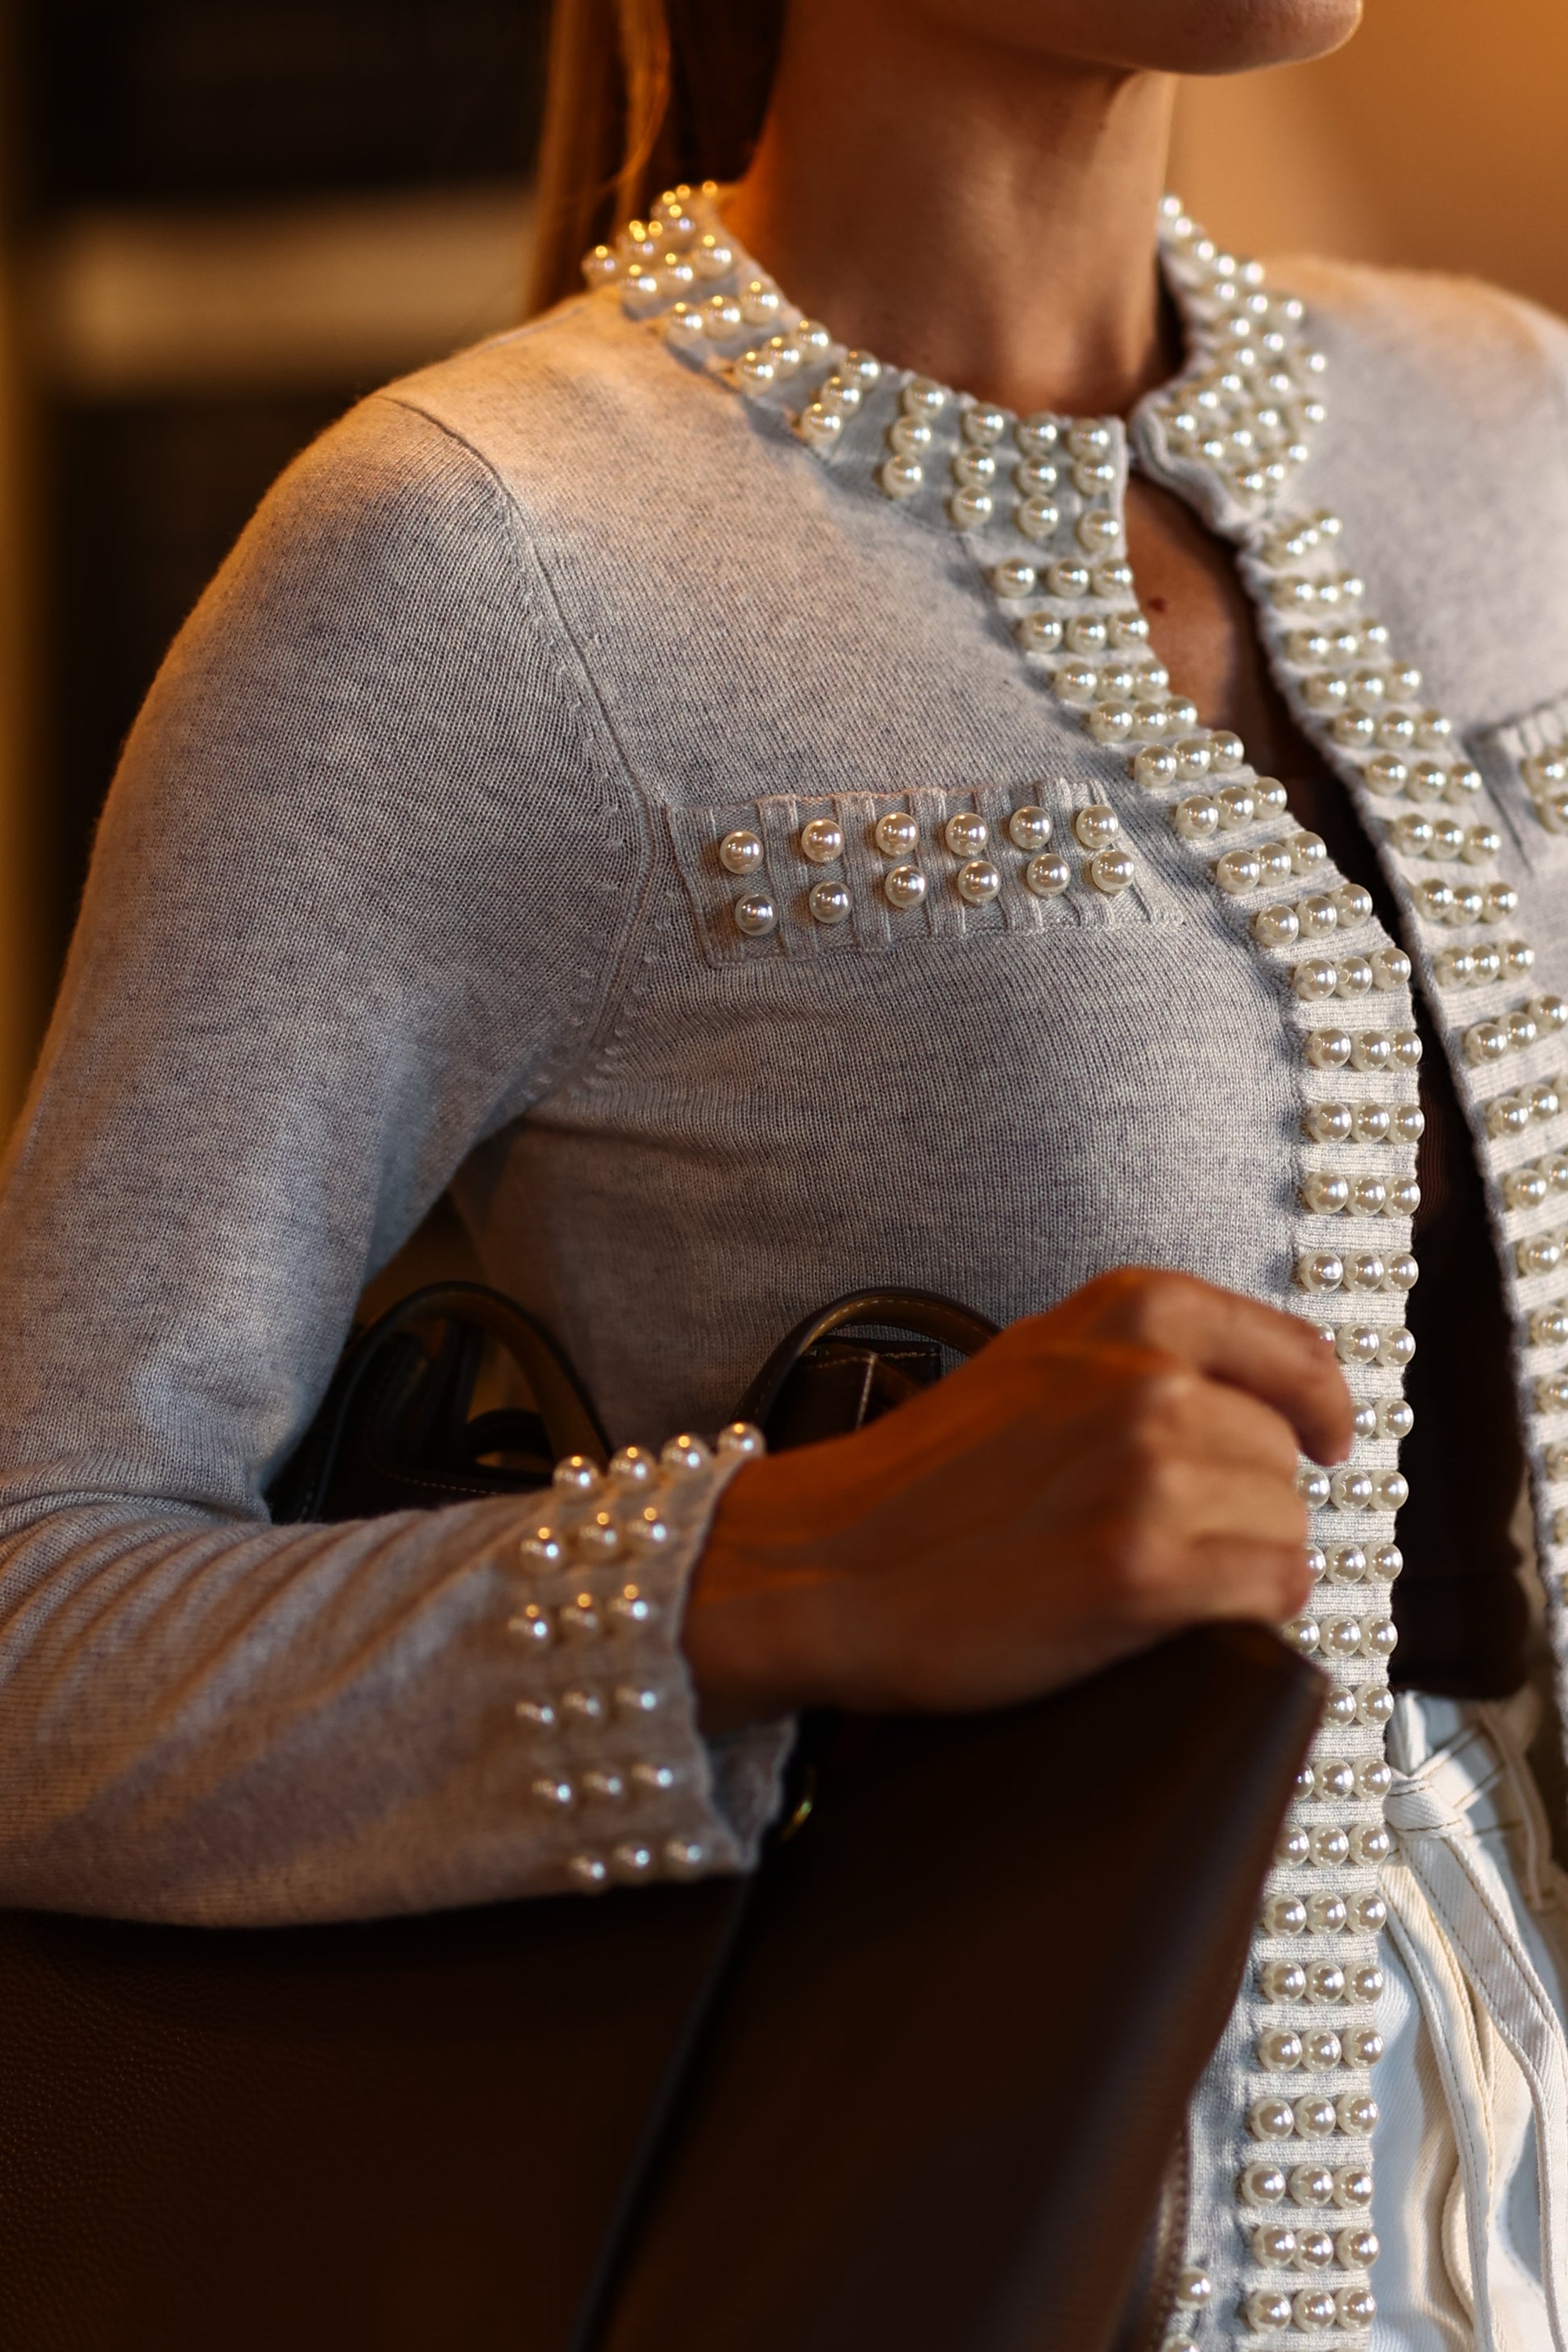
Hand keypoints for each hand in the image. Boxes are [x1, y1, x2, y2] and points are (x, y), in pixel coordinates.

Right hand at [684, 1268, 1354, 1730]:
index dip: (1319, 1408)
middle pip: (1285, 1456)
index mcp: (1131, 1312)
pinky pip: (1272, 1591)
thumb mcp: (1041, 1360)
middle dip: (1250, 1503)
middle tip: (1173, 1536)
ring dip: (1243, 1560)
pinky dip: (1246, 1612)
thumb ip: (1144, 1359)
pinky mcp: (1141, 1571)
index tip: (1325, 1441)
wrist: (828, 1564)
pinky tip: (1179, 1615)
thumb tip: (1261, 1403)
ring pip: (1286, 1527)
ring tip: (1158, 1575)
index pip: (1296, 1354)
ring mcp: (1148, 1474)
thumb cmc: (926, 1479)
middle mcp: (1148, 1379)